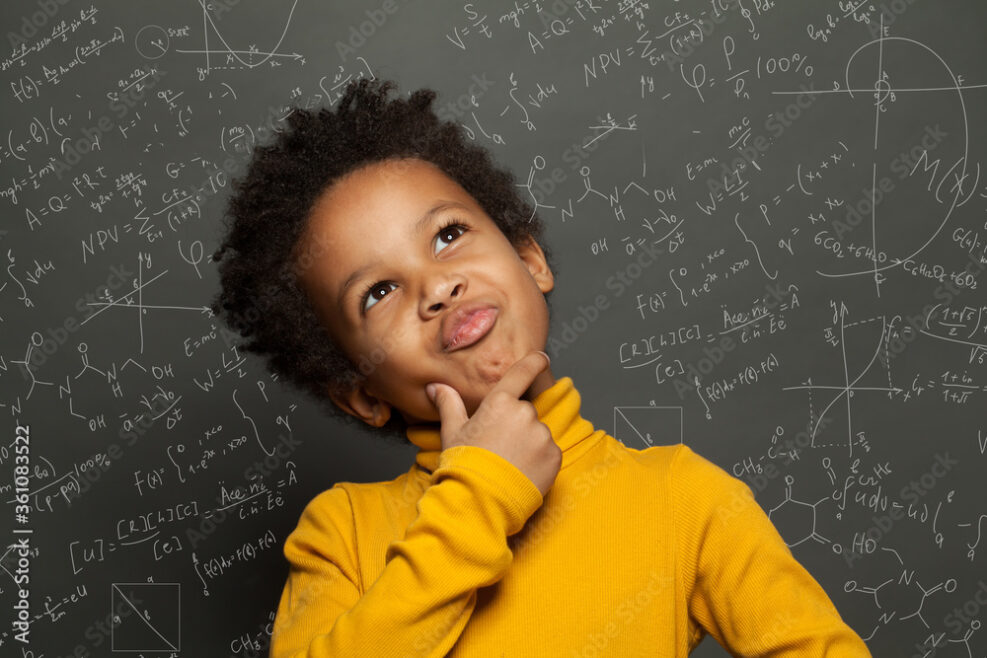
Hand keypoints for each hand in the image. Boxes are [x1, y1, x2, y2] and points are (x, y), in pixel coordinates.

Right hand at [426, 351, 560, 496]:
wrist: (480, 502)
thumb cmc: (463, 465)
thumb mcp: (452, 432)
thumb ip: (449, 404)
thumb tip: (436, 386)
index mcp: (500, 402)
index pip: (522, 372)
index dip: (534, 362)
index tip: (542, 358)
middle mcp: (524, 413)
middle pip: (525, 412)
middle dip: (515, 425)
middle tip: (498, 448)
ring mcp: (542, 435)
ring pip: (537, 433)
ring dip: (528, 443)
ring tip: (508, 464)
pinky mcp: (554, 456)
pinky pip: (549, 452)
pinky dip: (539, 460)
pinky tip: (522, 472)